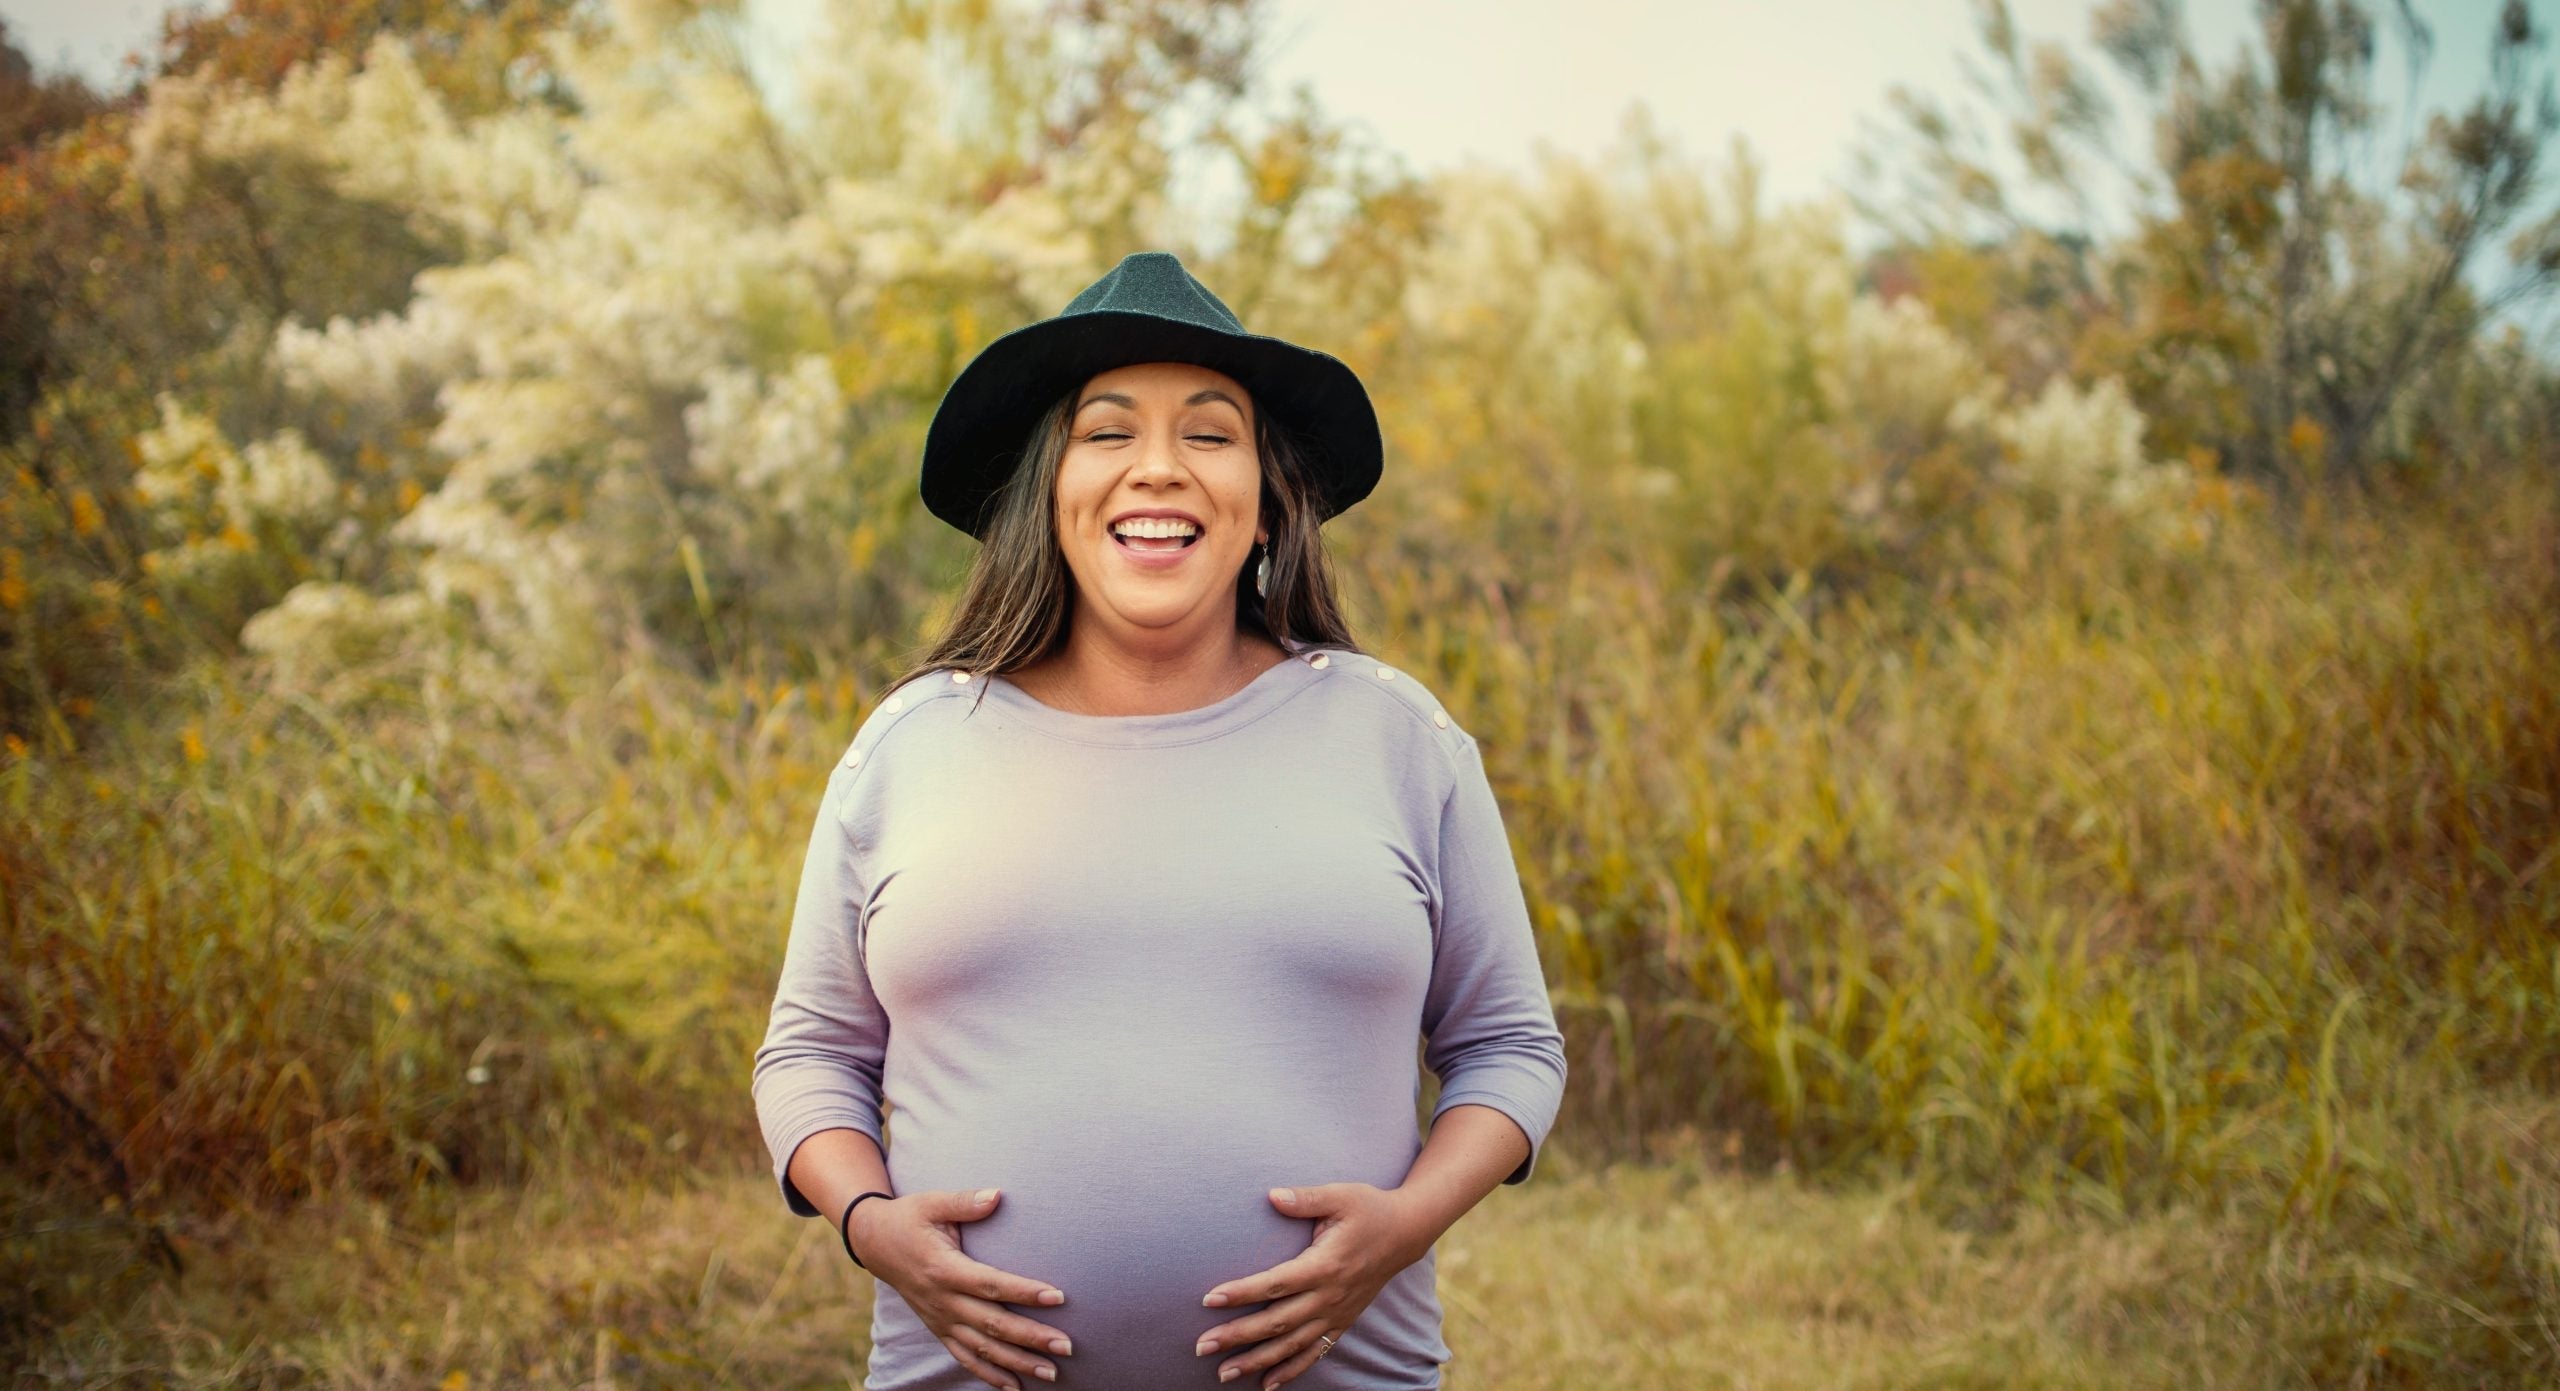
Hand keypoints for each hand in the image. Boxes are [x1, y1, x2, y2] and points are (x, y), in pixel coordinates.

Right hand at [851, 1187, 1071, 1389]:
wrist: (873, 1242)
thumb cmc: (908, 1218)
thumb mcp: (931, 1203)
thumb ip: (964, 1202)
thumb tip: (997, 1195)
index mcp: (944, 1269)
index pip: (991, 1284)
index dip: (1024, 1292)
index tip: (1058, 1296)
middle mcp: (943, 1301)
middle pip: (992, 1324)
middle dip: (1031, 1338)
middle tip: (1066, 1346)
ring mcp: (940, 1319)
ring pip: (982, 1349)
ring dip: (1017, 1363)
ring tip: (1051, 1373)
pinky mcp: (938, 1329)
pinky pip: (964, 1358)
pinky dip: (989, 1375)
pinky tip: (1015, 1387)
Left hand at [1194, 1184, 1431, 1388]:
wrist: (1406, 1233)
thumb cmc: (1368, 1209)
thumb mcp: (1340, 1195)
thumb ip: (1305, 1198)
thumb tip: (1271, 1195)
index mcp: (1325, 1265)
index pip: (1275, 1283)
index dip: (1241, 1292)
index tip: (1208, 1299)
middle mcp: (1329, 1296)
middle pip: (1276, 1322)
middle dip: (1237, 1336)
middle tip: (1201, 1347)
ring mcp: (1336, 1313)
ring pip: (1292, 1345)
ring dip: (1257, 1360)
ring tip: (1224, 1373)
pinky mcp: (1342, 1322)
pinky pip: (1315, 1352)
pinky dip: (1291, 1371)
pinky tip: (1266, 1384)